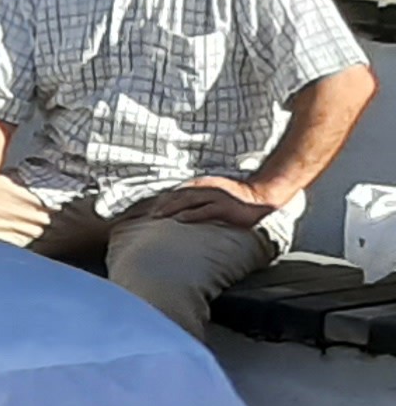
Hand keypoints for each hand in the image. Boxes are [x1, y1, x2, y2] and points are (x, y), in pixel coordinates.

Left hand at [135, 176, 279, 230]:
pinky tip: (180, 220)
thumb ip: (196, 198)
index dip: (160, 199)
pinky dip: (192, 214)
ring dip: (172, 208)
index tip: (144, 209)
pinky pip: (206, 210)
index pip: (176, 192)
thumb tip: (177, 209)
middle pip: (178, 195)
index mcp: (202, 185)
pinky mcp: (225, 206)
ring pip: (189, 201)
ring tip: (157, 216)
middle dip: (161, 204)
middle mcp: (207, 188)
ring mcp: (216, 196)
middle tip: (146, 214)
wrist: (261, 197)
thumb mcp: (212, 195)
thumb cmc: (235, 199)